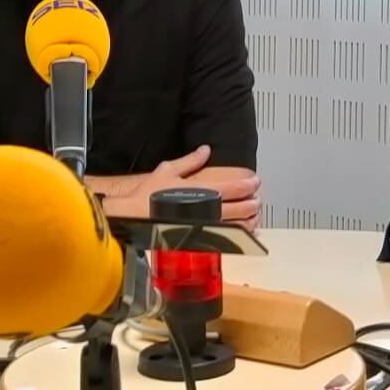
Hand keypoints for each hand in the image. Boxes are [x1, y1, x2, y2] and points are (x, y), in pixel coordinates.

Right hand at [99, 145, 262, 228]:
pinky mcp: (198, 238)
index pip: (234, 188)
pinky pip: (224, 239)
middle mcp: (206, 210)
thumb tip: (205, 150)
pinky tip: (242, 235)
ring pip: (235, 225)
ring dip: (248, 220)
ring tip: (254, 216)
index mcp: (202, 191)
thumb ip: (190, 161)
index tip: (255, 182)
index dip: (248, 185)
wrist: (131, 216)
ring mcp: (204, 226)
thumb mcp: (168, 170)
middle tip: (257, 200)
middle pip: (240, 208)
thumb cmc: (146, 195)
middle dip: (252, 204)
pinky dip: (237, 236)